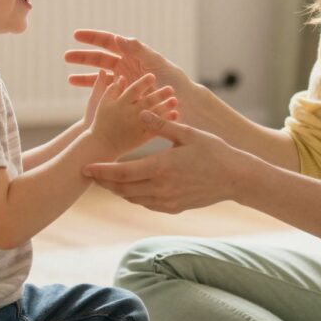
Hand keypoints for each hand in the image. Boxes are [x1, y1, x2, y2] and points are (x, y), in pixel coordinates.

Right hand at [66, 31, 197, 121]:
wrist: (184, 102)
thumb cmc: (174, 80)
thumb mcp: (156, 63)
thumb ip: (137, 50)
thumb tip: (117, 38)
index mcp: (133, 53)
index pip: (109, 42)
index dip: (93, 38)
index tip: (76, 35)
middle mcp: (127, 65)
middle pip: (101, 58)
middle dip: (84, 57)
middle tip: (66, 56)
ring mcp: (125, 80)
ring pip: (101, 76)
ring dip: (85, 76)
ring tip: (69, 79)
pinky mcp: (126, 94)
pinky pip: (107, 91)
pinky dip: (95, 91)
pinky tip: (85, 96)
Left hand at [84, 112, 243, 212]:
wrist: (235, 178)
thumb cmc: (214, 151)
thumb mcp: (188, 133)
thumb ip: (161, 125)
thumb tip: (139, 112)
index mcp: (161, 167)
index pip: (122, 172)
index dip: (101, 171)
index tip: (85, 167)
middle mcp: (161, 187)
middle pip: (122, 189)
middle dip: (104, 182)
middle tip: (89, 174)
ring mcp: (167, 200)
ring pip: (133, 198)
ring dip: (117, 190)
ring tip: (105, 180)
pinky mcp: (174, 207)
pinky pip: (146, 204)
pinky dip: (134, 197)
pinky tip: (130, 189)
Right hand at [88, 74, 178, 158]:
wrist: (101, 144)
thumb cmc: (101, 120)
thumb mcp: (99, 102)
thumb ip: (109, 87)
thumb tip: (118, 74)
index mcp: (119, 104)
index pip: (133, 91)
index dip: (143, 83)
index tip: (153, 76)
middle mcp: (128, 115)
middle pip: (146, 102)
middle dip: (159, 95)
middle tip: (171, 88)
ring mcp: (136, 127)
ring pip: (153, 116)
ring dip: (165, 108)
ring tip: (175, 100)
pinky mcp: (141, 138)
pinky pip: (155, 129)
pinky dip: (165, 122)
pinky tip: (174, 115)